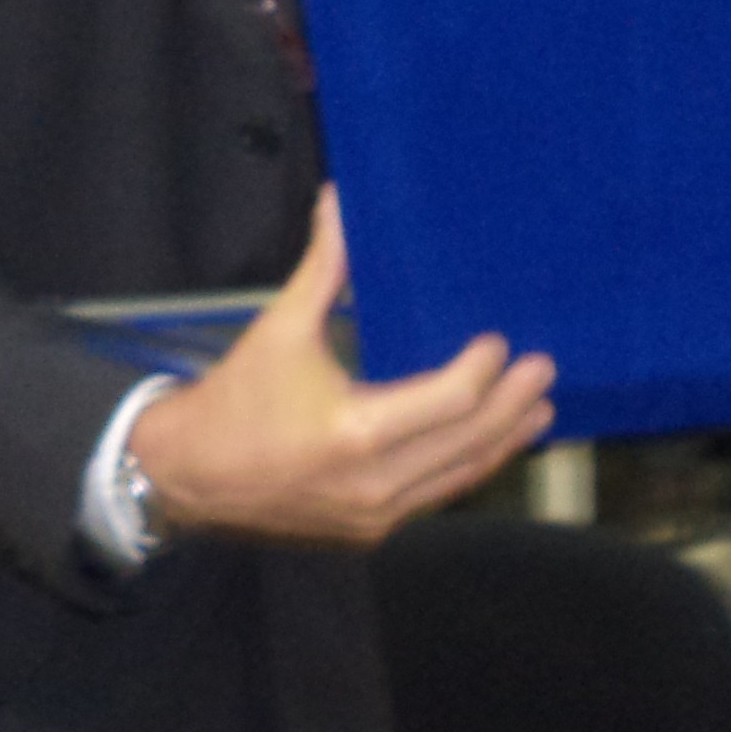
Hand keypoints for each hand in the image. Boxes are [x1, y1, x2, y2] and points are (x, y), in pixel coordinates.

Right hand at [126, 189, 555, 545]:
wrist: (186, 476)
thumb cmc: (236, 400)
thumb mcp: (279, 329)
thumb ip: (323, 268)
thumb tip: (340, 200)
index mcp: (356, 431)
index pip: (451, 402)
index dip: (484, 373)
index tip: (500, 344)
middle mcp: (375, 483)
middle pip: (470, 442)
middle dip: (514, 406)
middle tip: (545, 372)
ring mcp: (376, 515)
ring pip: (460, 478)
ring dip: (504, 443)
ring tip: (540, 413)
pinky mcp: (370, 531)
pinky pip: (434, 497)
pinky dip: (467, 468)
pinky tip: (489, 446)